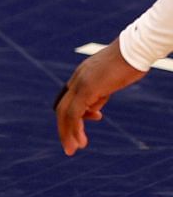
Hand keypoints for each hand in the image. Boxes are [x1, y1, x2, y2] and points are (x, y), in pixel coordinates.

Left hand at [54, 41, 148, 155]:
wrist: (135, 48)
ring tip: (74, 148)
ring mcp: (80, 83)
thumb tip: (95, 107)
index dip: (74, 115)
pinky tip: (81, 140)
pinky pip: (75, 112)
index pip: (69, 99)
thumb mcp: (112, 79)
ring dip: (68, 132)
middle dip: (64, 128)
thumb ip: (101, 92)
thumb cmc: (130, 61)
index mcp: (82, 75)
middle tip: (70, 146)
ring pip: (65, 113)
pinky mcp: (88, 88)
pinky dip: (75, 128)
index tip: (90, 122)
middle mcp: (77, 79)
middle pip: (62, 107)